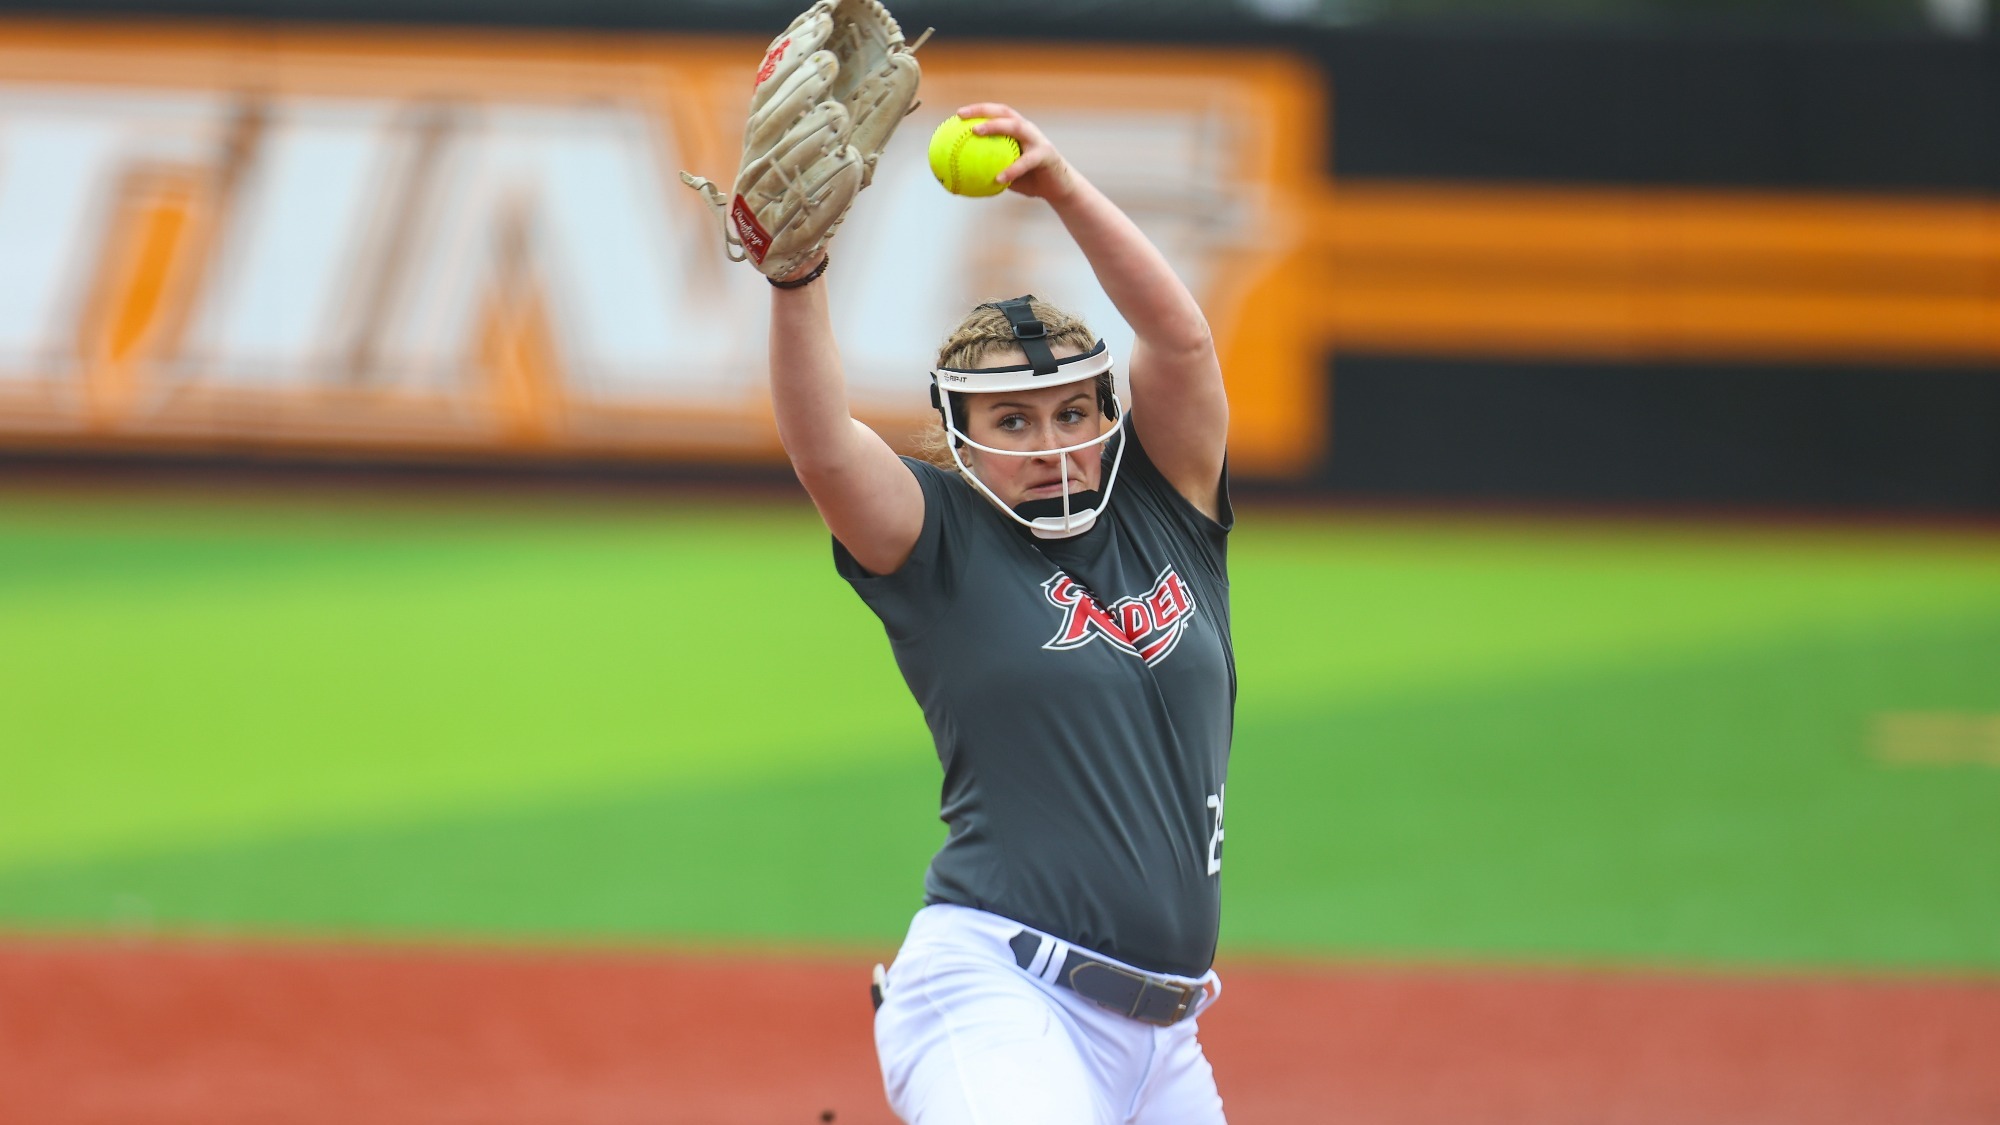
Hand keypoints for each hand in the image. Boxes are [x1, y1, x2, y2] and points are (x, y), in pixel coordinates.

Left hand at [955, 103, 1076, 201]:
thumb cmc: (1029, 181)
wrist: (1059, 188)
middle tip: (963, 117)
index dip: (979, 110)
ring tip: (977, 132)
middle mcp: (1027, 130)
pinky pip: (1026, 161)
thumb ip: (989, 170)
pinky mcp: (1046, 155)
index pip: (997, 113)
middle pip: (1004, 112)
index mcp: (1017, 131)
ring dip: (995, 126)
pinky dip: (1012, 169)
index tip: (958, 114)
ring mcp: (1037, 140)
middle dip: (983, 110)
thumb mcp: (1006, 175)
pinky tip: (998, 179)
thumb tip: (963, 177)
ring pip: (1015, 127)